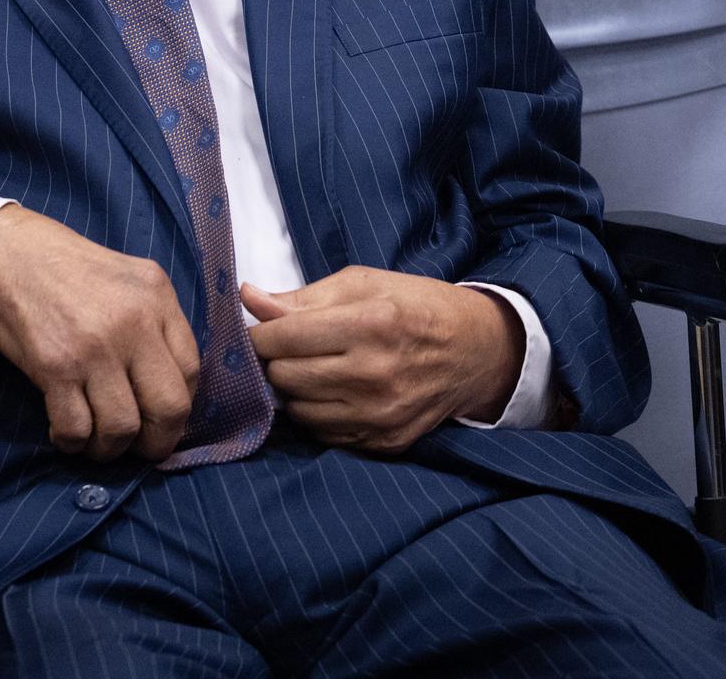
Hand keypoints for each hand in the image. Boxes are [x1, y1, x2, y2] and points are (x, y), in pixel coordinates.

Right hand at [0, 205, 200, 462]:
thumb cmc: (64, 267)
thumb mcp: (126, 278)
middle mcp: (133, 322)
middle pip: (169, 408)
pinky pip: (77, 427)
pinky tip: (66, 433)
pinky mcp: (54, 365)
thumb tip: (167, 385)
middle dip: (157, 442)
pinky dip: (73, 442)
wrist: (3, 252)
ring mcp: (94, 346)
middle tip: (139, 447)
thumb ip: (154, 322)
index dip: (178, 407)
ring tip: (97, 442)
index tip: (159, 417)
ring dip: (109, 448)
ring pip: (122, 427)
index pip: (191, 372)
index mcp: (156, 296)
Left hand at [245, 268, 523, 454]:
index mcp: (370, 324)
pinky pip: (323, 433)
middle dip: (276, 361)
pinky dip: (317, 412)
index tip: (259, 330)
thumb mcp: (364, 284)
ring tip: (314, 368)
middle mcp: (375, 374)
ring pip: (298, 409)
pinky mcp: (386, 441)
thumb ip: (303, 297)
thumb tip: (248, 298)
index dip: (259, 333)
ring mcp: (381, 414)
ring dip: (294, 389)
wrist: (477, 352)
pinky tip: (334, 391)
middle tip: (290, 348)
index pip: (282, 338)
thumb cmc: (416, 307)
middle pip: (284, 376)